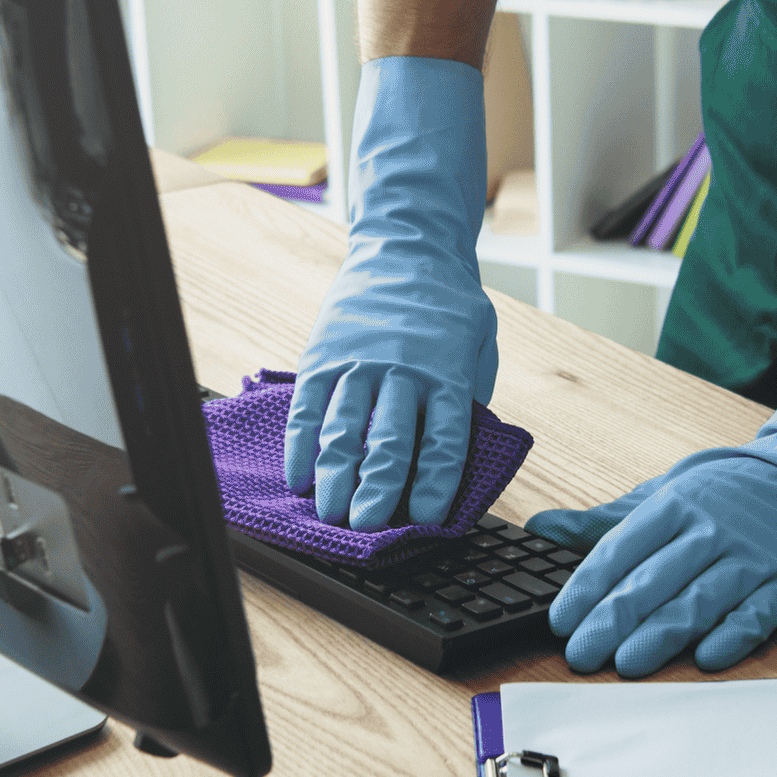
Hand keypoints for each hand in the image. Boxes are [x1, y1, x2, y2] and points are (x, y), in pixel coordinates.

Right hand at [285, 58, 497, 529]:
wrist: (406, 247)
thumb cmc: (449, 308)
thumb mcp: (478, 346)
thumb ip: (467, 399)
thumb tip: (457, 460)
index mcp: (448, 374)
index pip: (443, 439)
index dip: (433, 483)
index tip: (425, 520)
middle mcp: (402, 371)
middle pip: (388, 440)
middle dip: (376, 490)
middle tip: (366, 529)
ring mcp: (358, 362)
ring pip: (344, 428)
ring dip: (335, 476)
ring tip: (328, 513)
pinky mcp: (323, 355)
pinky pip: (308, 407)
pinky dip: (300, 444)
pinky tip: (298, 477)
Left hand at [531, 346, 776, 676]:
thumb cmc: (725, 491)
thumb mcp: (662, 493)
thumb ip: (603, 521)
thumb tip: (540, 528)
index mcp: (673, 507)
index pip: (620, 550)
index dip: (587, 588)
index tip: (560, 620)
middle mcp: (709, 531)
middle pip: (653, 581)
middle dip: (612, 621)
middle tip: (580, 654)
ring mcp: (750, 557)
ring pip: (698, 600)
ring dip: (661, 635)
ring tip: (627, 664)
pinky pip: (757, 613)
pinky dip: (733, 635)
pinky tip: (708, 658)